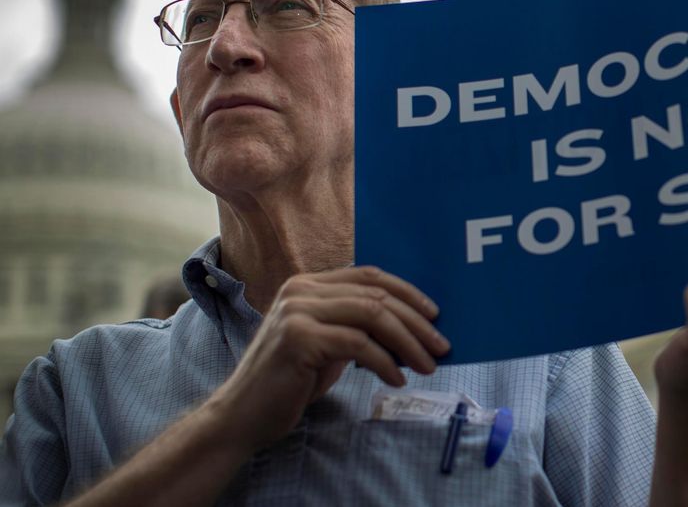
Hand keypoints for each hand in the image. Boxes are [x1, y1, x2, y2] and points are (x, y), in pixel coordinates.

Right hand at [207, 266, 449, 450]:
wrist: (242, 415)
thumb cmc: (290, 382)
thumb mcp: (329, 345)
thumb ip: (358, 327)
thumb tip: (412, 327)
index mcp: (308, 284)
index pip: (369, 275)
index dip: (407, 292)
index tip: (435, 315)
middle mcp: (301, 290)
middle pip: (376, 294)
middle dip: (416, 321)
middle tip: (442, 346)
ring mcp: (298, 312)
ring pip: (372, 315)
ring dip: (408, 342)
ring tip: (428, 366)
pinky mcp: (299, 338)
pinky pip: (359, 345)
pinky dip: (386, 363)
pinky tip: (397, 380)